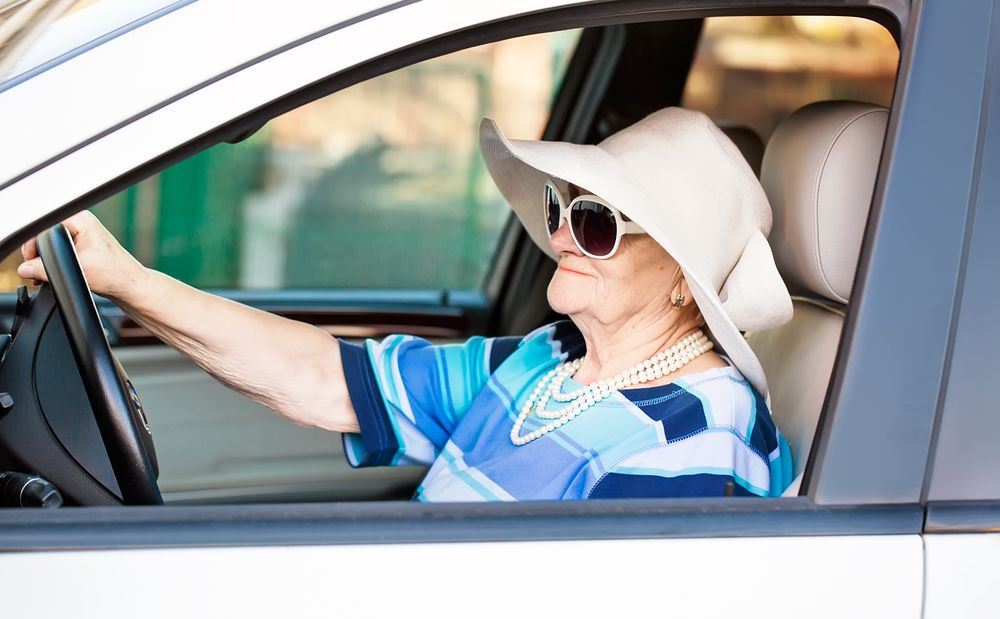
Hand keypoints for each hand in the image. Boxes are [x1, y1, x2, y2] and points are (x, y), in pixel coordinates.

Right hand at [17, 211, 148, 302]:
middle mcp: (82, 224)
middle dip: (40, 253)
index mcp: (82, 220)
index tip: (32, 259)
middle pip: (47, 235)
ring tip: (47, 274)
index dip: (35, 243)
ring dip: (47, 260)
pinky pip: (60, 251)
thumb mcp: (77, 270)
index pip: (46, 225)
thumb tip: (25, 269)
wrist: (130, 286)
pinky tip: (55, 274)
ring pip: (53, 245)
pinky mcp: (82, 247)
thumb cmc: (115, 274)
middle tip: (37, 269)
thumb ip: (46, 269)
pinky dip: (55, 263)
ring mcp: (82, 235)